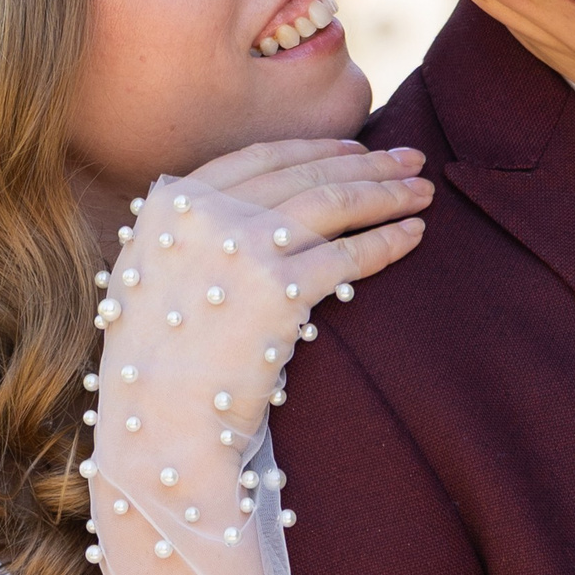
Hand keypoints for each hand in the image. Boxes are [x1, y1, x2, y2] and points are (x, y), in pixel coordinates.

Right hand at [89, 142, 429, 484]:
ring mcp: (241, 246)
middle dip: (368, 165)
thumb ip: (191, 236)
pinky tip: (414, 236)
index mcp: (171, 203)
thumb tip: (240, 214)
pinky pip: (348, 255)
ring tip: (424, 193)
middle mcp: (205, 212)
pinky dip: (387, 241)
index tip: (357, 149)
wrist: (156, 425)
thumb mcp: (151, 277)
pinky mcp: (278, 289)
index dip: (316, 150)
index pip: (261, 158)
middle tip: (412, 161)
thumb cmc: (154, 365)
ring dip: (386, 194)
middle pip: (304, 175)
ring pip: (332, 203)